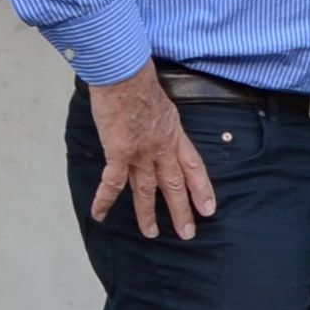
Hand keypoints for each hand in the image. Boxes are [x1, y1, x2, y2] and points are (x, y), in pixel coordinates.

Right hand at [83, 68, 218, 241]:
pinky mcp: (119, 152)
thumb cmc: (139, 82)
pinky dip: (105, 200)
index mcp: (174, 134)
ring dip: (148, 213)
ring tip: (151, 233)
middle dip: (181, 210)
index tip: (209, 208)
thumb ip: (160, 121)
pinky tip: (100, 214)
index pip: (193, 166)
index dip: (202, 188)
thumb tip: (154, 127)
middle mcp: (161, 147)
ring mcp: (141, 152)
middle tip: (188, 233)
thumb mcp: (162, 104)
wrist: (124, 75)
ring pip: (147, 189)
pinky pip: (112, 182)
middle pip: (174, 184)